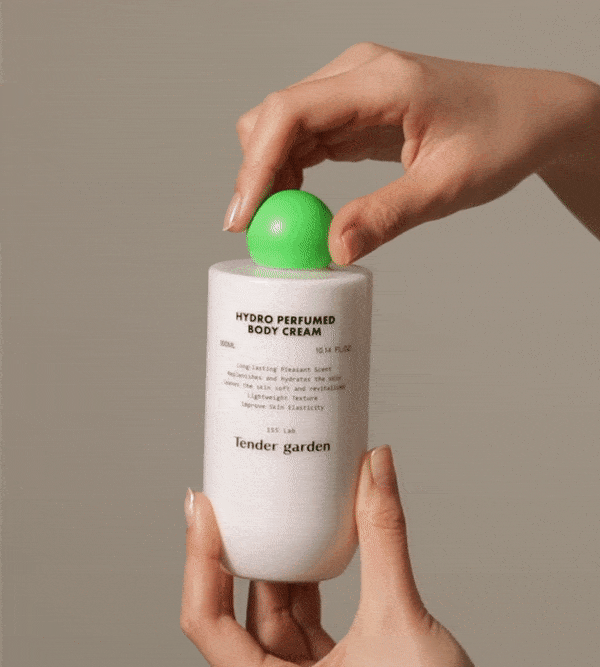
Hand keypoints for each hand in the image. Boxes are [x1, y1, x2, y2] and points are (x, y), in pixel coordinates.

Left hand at [181, 445, 538, 666]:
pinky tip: (311, 557)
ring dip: (275, 571)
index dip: (199, 560)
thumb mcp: (400, 613)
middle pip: (238, 617)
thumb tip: (376, 467)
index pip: (208, 623)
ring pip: (274, 621)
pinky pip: (303, 628)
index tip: (204, 511)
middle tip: (232, 504)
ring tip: (272, 521)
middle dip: (234, 558)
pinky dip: (304, 589)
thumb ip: (383, 534)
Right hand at [223, 42, 598, 260]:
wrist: (531, 115)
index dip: (255, 164)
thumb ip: (388, 215)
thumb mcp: (448, 186)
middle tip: (261, 231)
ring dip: (271, 175)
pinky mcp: (354, 109)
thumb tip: (333, 249)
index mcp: (381, 82)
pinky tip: (299, 204)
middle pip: (275, 115)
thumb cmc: (501, 137)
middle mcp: (358, 75)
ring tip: (283, 225)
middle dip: (255, 174)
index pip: (292, 111)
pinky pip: (305, 137)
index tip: (243, 216)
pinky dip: (291, 171)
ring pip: (282, 127)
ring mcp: (353, 89)